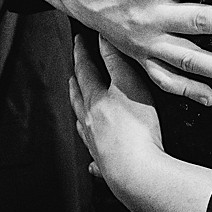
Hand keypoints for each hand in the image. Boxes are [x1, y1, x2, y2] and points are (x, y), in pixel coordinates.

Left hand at [70, 34, 165, 190]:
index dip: (81, 53)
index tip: (78, 41)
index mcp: (95, 100)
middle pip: (79, 96)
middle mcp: (90, 122)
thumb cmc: (136, 130)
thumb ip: (116, 61)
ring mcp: (95, 144)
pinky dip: (92, 154)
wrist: (137, 172)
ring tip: (78, 107)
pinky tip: (92, 161)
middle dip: (76, 81)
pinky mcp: (105, 164)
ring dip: (79, 112)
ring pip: (82, 124)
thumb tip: (104, 39)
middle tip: (74, 71)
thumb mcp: (129, 86)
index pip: (85, 70)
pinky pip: (94, 157)